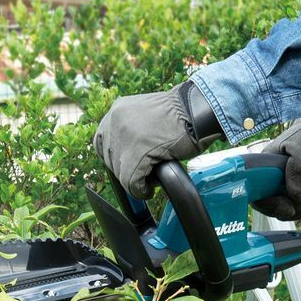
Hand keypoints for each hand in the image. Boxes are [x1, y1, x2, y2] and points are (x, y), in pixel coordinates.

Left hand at [92, 80, 223, 198]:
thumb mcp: (144, 115)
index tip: (128, 163)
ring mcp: (124, 137)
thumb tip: (119, 155)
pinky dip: (141, 190)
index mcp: (116, 111)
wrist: (200, 111)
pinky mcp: (137, 153)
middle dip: (126, 169)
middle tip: (145, 170)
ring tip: (151, 176)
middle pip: (110, 160)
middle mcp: (115, 121)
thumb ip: (128, 129)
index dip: (115, 157)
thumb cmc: (179, 116)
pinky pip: (131, 182)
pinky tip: (150, 188)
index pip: (101, 143)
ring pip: (120, 173)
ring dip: (135, 180)